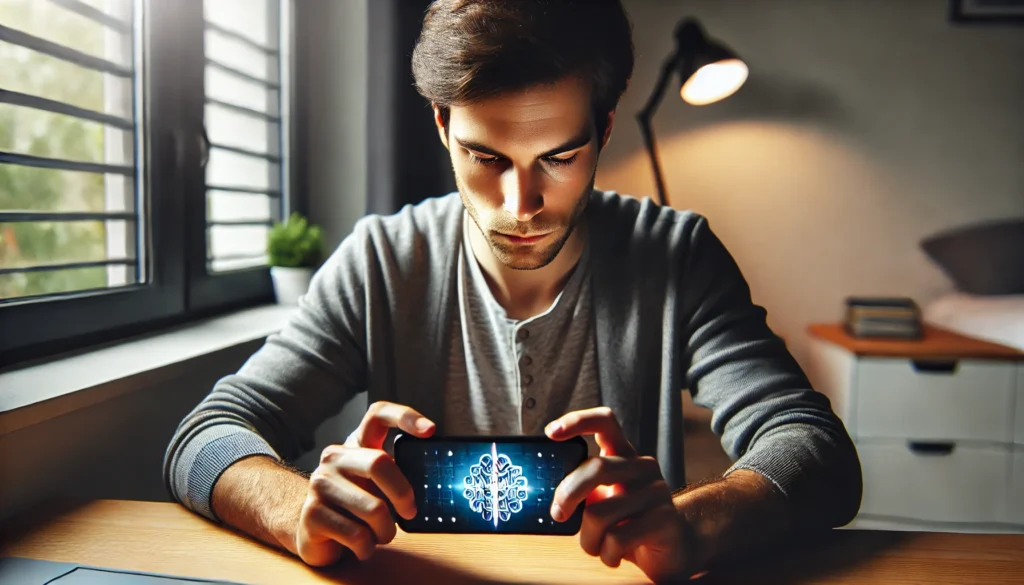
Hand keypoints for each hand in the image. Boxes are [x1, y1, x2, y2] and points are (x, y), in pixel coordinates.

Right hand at [295, 401, 434, 565]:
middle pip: (379, 463)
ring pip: (373, 509)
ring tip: (379, 534)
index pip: (378, 415)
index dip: (405, 417)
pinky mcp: (312, 514)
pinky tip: (362, 546)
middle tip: (410, 512)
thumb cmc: (355, 506)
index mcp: (356, 444)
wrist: (313, 533)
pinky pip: (357, 535)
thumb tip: (433, 483)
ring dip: (385, 531)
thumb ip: (398, 475)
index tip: (430, 430)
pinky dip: (368, 547)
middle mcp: (335, 458)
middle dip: (402, 493)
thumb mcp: (377, 486)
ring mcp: (320, 484)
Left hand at [546, 407, 690, 582]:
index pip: (605, 422)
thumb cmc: (626, 523)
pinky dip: (606, 554)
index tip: (551, 433)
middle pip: (597, 468)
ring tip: (595, 546)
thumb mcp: (601, 500)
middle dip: (567, 494)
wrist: (668, 552)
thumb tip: (548, 493)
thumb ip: (581, 489)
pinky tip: (613, 555)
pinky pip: (617, 538)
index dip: (577, 422)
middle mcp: (642, 466)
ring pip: (600, 513)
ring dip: (588, 539)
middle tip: (558, 514)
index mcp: (624, 454)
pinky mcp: (664, 520)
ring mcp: (656, 491)